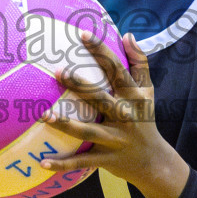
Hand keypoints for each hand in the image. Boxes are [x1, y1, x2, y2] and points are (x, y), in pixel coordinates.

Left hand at [44, 30, 188, 197]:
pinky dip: (63, 163)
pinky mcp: (106, 159)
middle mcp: (125, 116)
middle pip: (101, 98)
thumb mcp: (148, 91)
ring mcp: (115, 139)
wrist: (154, 162)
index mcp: (134, 97)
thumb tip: (127, 34)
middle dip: (80, 86)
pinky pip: (81, 162)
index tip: (83, 34)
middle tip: (58, 71)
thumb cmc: (145, 119)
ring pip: (88, 131)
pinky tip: (42, 162)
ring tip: (45, 116)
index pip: (117, 70)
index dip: (101, 51)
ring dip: (67, 124)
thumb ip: (140, 62)